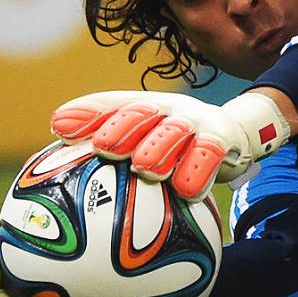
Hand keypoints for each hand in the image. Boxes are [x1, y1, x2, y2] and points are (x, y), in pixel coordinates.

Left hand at [50, 91, 289, 199]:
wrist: (237, 135)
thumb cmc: (180, 148)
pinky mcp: (223, 138)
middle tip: (103, 148)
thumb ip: (117, 154)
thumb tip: (64, 172)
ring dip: (160, 146)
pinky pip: (210, 153)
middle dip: (121, 128)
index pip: (113, 106)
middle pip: (143, 113)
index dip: (87, 114)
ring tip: (146, 168)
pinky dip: (199, 170)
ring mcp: (197, 121)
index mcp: (146, 108)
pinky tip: (187, 191)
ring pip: (176, 130)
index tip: (60, 127)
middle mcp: (169, 109)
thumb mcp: (152, 144)